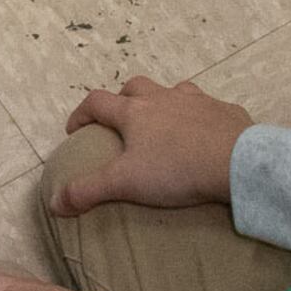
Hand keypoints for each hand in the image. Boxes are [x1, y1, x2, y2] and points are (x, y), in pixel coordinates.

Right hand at [53, 77, 252, 212]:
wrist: (236, 162)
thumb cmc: (176, 169)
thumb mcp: (126, 184)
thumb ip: (88, 191)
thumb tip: (54, 203)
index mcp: (134, 112)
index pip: (97, 102)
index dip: (81, 114)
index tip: (75, 130)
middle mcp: (162, 98)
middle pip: (134, 87)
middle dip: (123, 100)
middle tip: (121, 122)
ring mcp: (196, 101)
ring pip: (172, 91)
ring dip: (162, 103)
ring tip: (164, 125)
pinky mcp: (225, 111)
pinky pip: (207, 107)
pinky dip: (199, 116)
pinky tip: (204, 135)